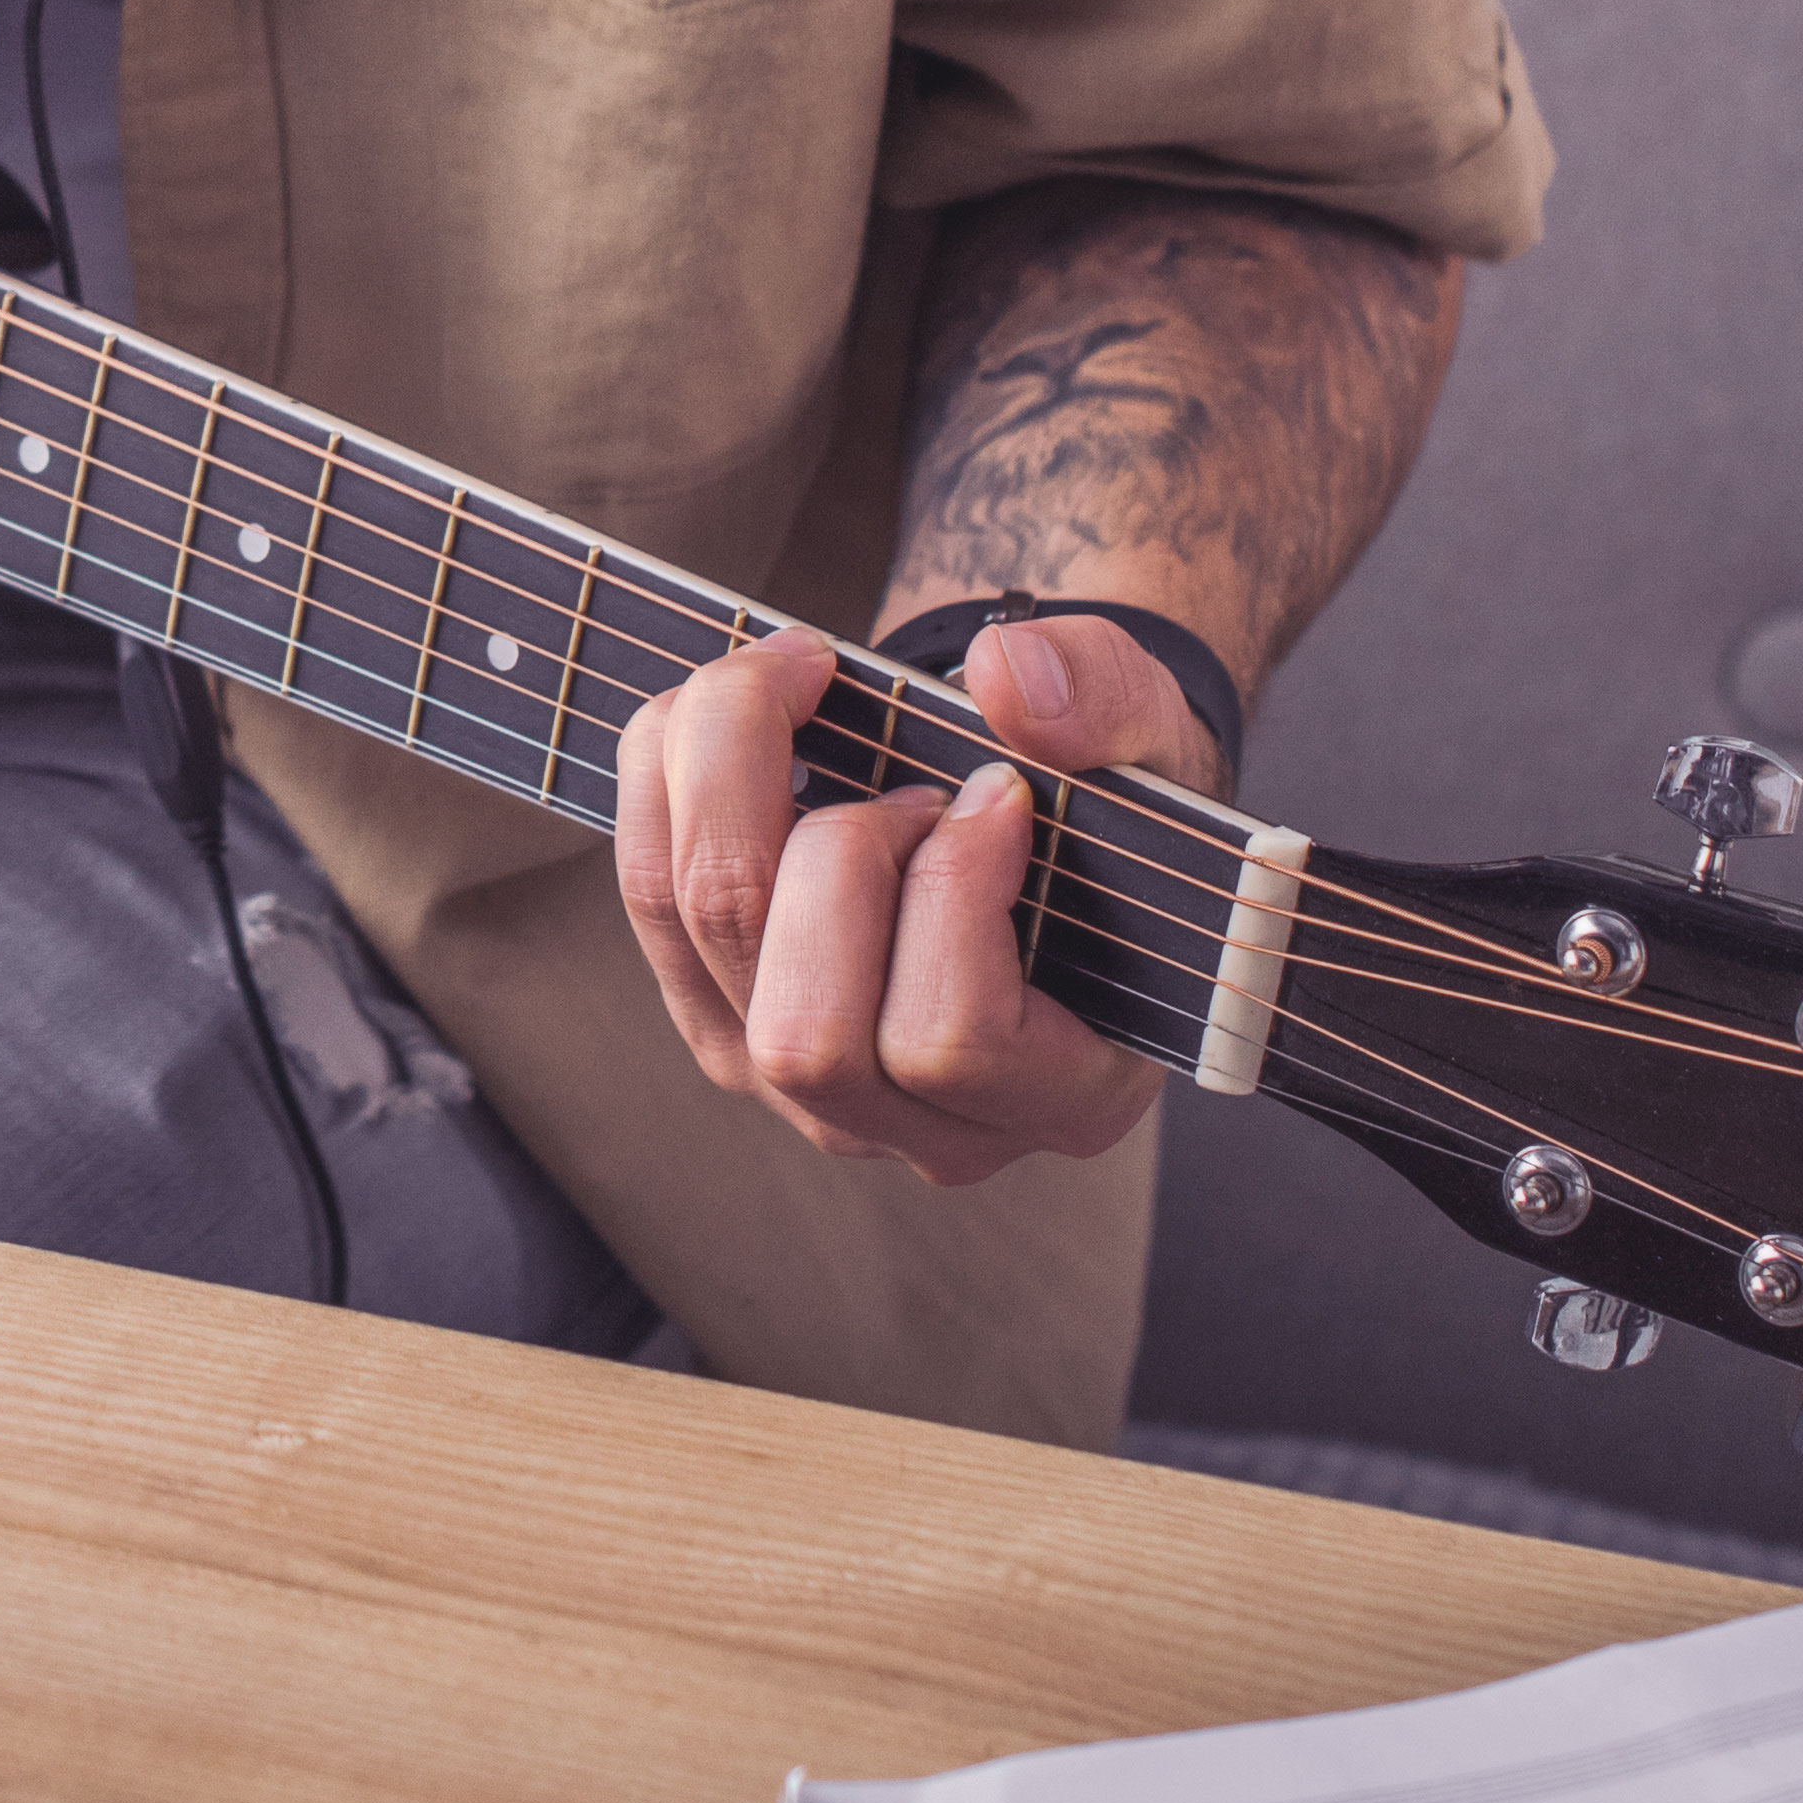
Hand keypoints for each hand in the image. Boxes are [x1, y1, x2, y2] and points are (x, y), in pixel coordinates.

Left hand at [610, 612, 1211, 1188]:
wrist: (1039, 804)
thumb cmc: (1111, 798)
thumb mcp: (1153, 739)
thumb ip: (1107, 702)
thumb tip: (1005, 675)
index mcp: (1062, 1094)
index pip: (954, 1043)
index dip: (954, 889)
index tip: (998, 789)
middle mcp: (922, 1127)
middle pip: (804, 1033)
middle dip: (838, 847)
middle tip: (906, 771)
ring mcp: (804, 1089)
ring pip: (704, 943)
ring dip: (730, 783)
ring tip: (807, 696)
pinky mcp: (720, 1017)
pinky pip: (649, 897)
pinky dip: (666, 777)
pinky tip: (737, 713)